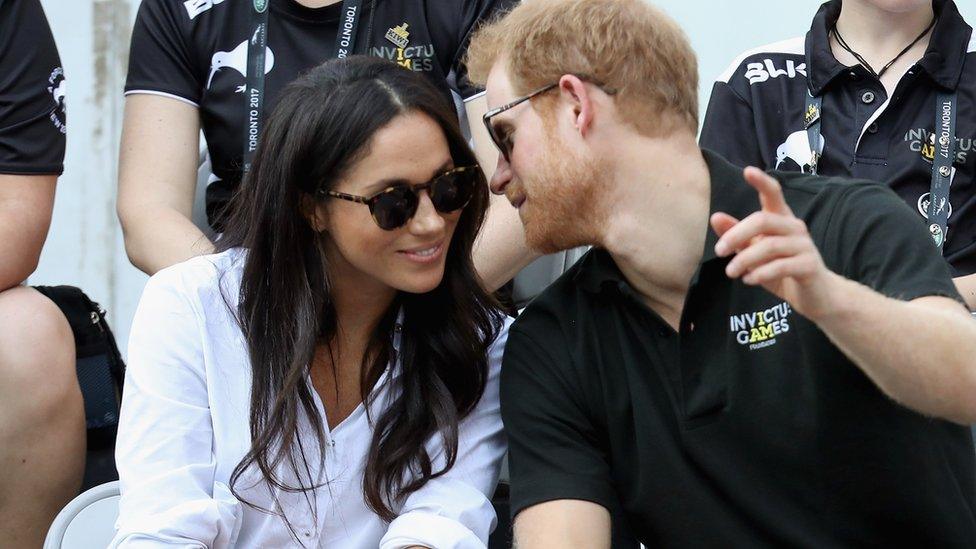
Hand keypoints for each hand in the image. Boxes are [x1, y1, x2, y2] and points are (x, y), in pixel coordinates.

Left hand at [711, 167, 838, 318]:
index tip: (747, 170)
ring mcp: (804, 246)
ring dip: (744, 259)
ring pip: (770, 245)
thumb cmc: (782, 270)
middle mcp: (794, 227)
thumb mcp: (754, 253)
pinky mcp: (809, 266)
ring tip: (731, 272)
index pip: (774, 194)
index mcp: (781, 220)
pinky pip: (781, 266)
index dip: (762, 182)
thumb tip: (715, 217)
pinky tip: (749, 280)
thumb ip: (736, 236)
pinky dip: (760, 273)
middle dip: (736, 234)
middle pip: (762, 220)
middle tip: (719, 251)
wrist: (816, 296)